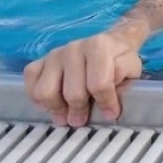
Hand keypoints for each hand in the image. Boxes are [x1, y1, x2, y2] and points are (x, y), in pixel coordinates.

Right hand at [23, 31, 143, 126]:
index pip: (99, 83)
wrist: (110, 43)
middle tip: (82, 119)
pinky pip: (30, 82)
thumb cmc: (120, 60)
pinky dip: (37, 98)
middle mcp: (74, 48)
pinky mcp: (40, 61)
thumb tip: (110, 99)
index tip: (110, 113)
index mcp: (99, 47)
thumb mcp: (132, 68)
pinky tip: (51, 104)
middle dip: (79, 111)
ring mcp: (54, 54)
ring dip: (57, 108)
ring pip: (46, 91)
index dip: (106, 103)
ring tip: (66, 115)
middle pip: (72, 92)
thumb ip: (124, 80)